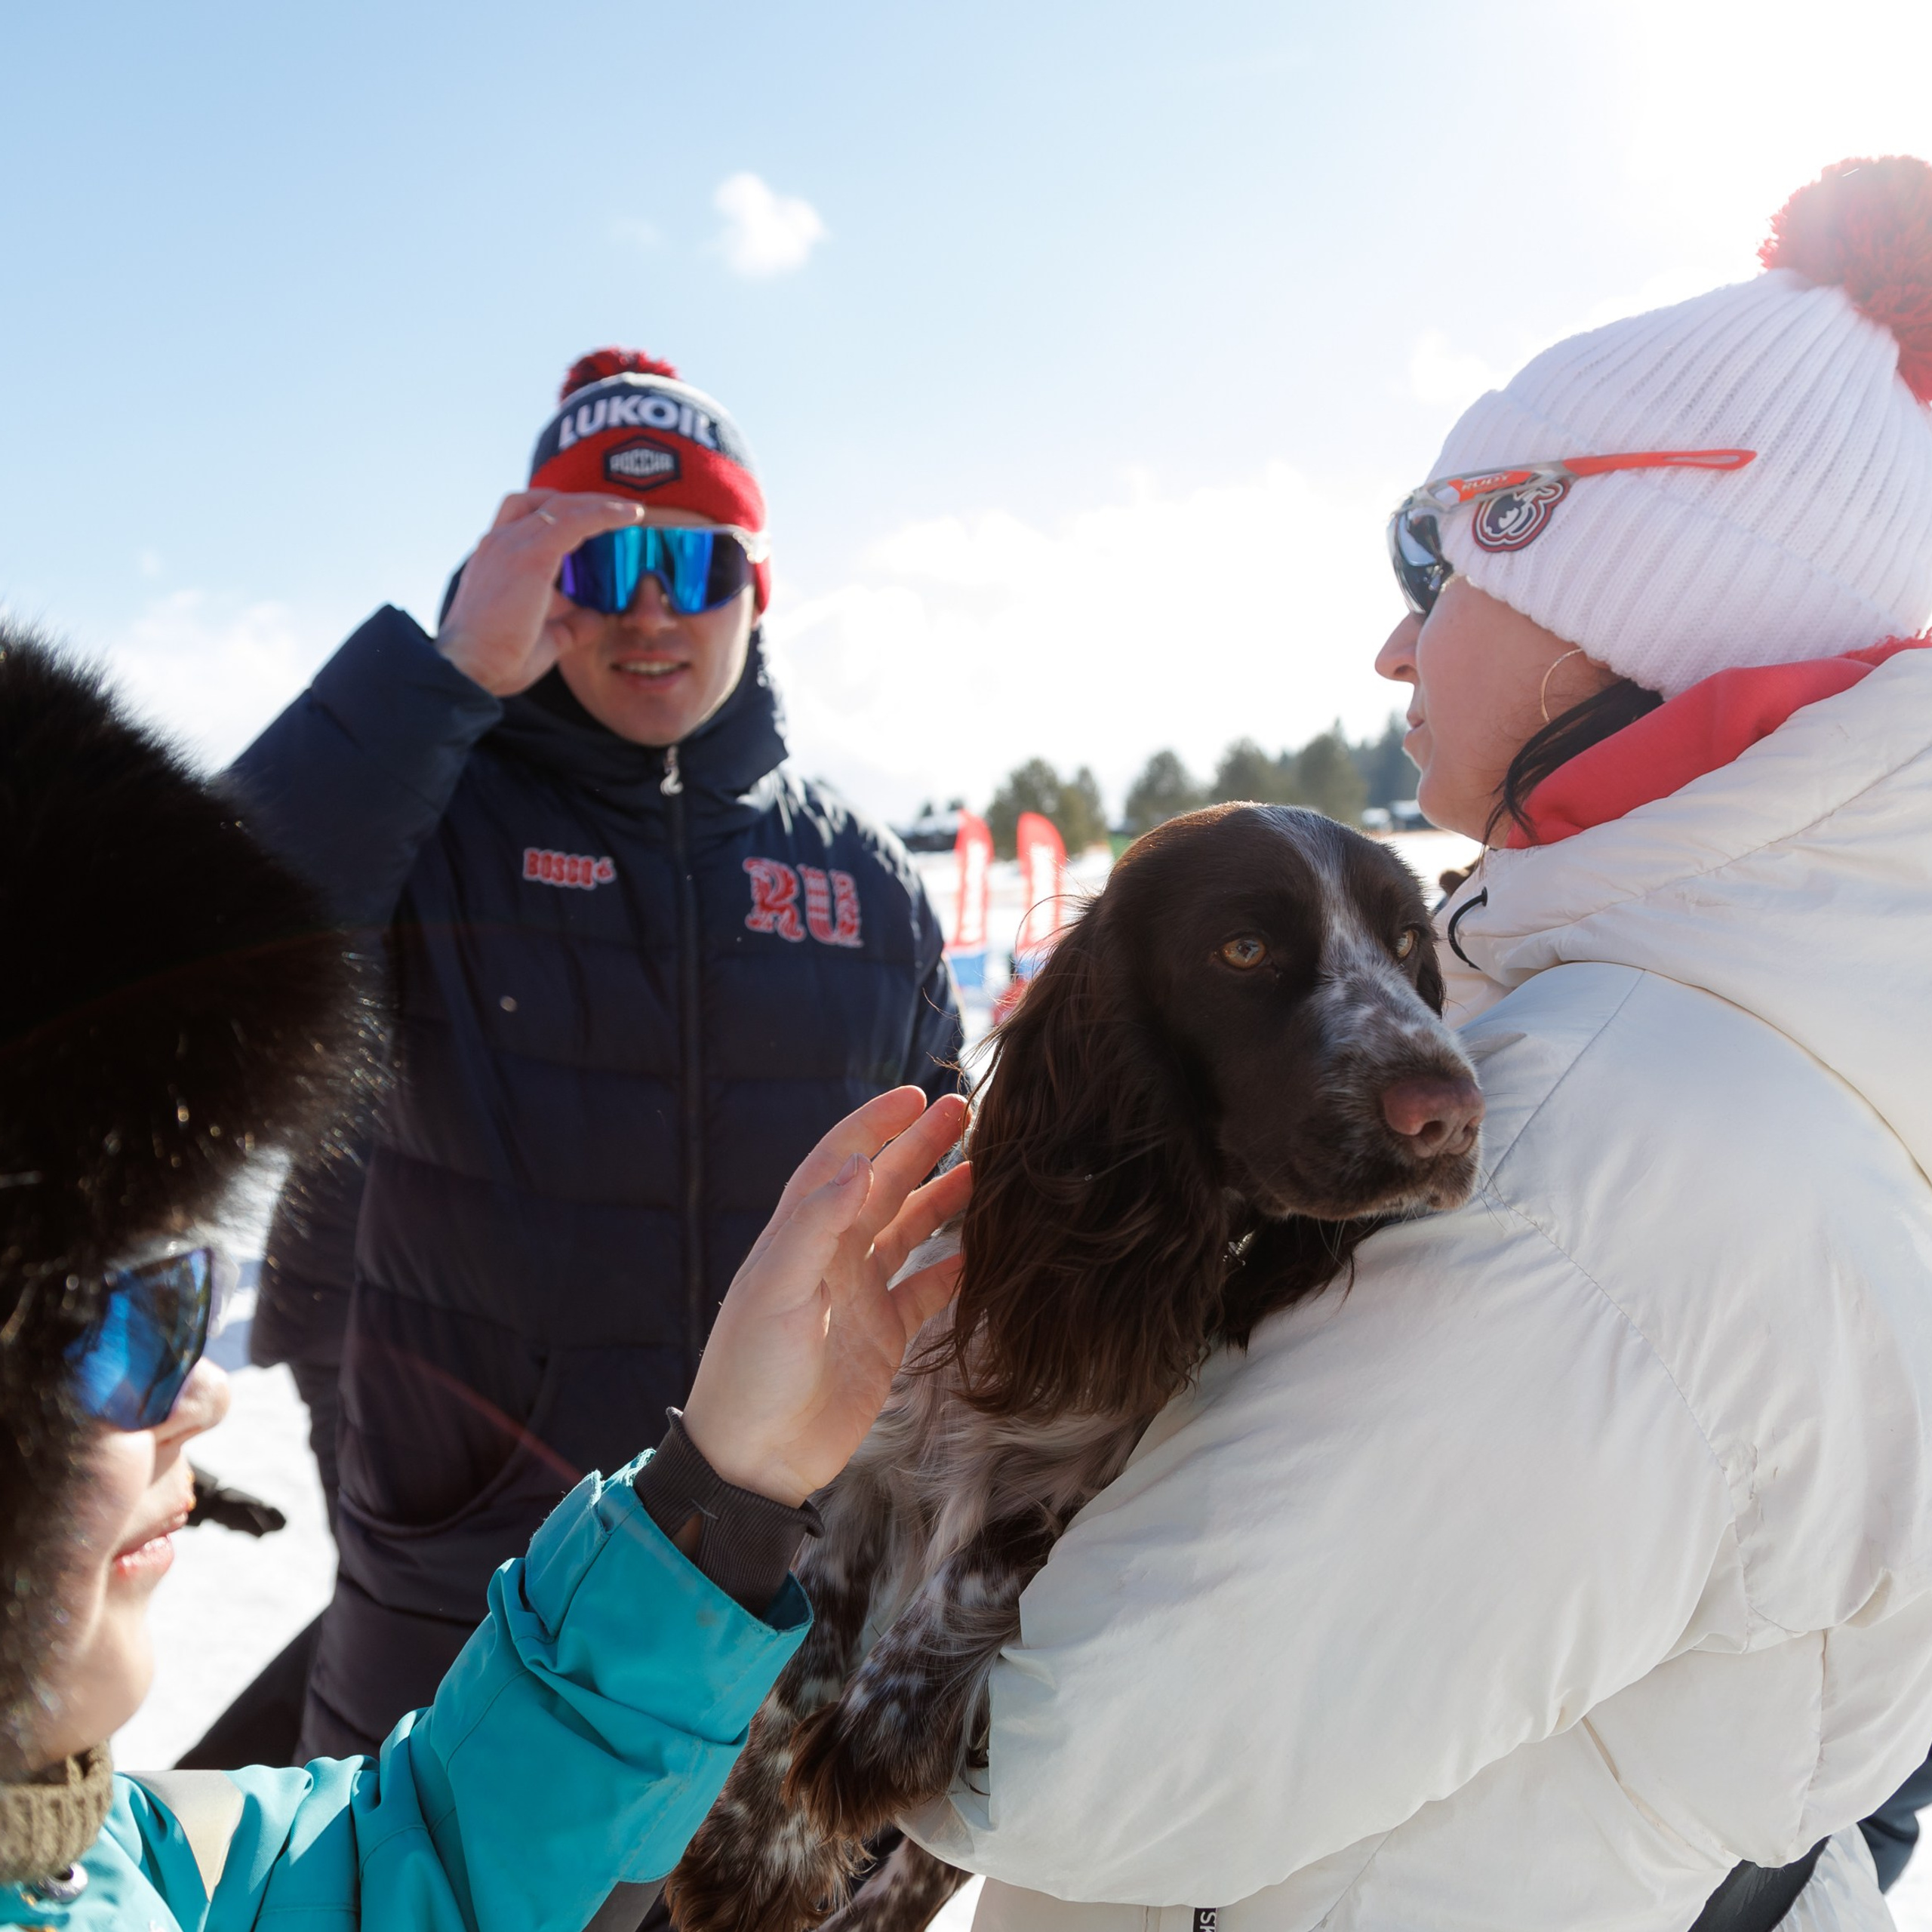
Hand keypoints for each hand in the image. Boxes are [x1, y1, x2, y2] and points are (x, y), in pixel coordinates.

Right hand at [436, 490, 644, 696]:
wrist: (469, 669)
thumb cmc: (497, 660)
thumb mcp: (544, 638)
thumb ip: (571, 625)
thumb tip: (598, 618)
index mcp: (497, 558)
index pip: (527, 517)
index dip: (562, 513)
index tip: (595, 519)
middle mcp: (500, 543)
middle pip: (543, 502)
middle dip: (583, 502)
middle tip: (619, 510)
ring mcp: (512, 545)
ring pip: (562, 506)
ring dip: (599, 504)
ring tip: (631, 511)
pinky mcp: (530, 555)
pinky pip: (574, 521)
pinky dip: (603, 514)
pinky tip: (630, 517)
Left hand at [681, 1089, 970, 1506]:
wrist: (753, 1459)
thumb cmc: (749, 1372)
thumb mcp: (773, 1292)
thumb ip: (813, 1226)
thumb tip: (857, 1166)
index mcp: (798, 1237)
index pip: (838, 1162)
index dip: (873, 1126)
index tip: (913, 1096)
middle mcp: (830, 1258)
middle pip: (881, 1187)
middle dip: (919, 1148)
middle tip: (964, 1112)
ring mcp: (859, 1296)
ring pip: (909, 1231)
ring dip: (942, 1198)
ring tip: (985, 1168)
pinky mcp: (883, 1338)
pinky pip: (927, 1290)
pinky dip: (956, 1268)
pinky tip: (986, 1247)